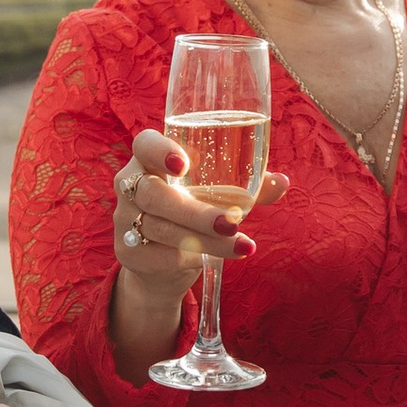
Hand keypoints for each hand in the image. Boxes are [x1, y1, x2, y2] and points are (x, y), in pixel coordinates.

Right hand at [108, 128, 288, 304]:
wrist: (161, 262)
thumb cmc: (192, 211)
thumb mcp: (217, 195)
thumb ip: (247, 186)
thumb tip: (283, 182)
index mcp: (150, 160)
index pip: (145, 144)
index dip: (160, 151)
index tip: (184, 164)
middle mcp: (130, 186)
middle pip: (154, 194)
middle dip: (194, 211)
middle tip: (232, 221)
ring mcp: (124, 220)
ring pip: (162, 228)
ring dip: (204, 239)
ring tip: (241, 245)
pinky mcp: (127, 252)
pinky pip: (159, 255)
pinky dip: (191, 257)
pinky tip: (214, 260)